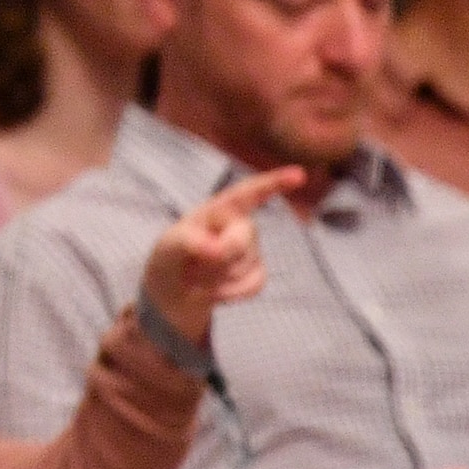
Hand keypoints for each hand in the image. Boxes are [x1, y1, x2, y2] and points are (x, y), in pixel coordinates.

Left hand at [139, 169, 300, 345]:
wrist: (176, 288)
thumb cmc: (172, 256)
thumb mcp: (168, 246)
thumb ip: (188, 242)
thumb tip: (217, 250)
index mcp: (219, 208)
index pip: (249, 192)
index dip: (275, 182)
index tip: (299, 175)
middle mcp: (241, 224)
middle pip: (239, 242)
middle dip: (213, 260)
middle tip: (190, 264)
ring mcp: (252, 249)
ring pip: (243, 267)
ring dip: (214, 278)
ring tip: (198, 274)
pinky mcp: (258, 272)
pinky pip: (253, 285)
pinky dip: (229, 293)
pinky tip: (214, 290)